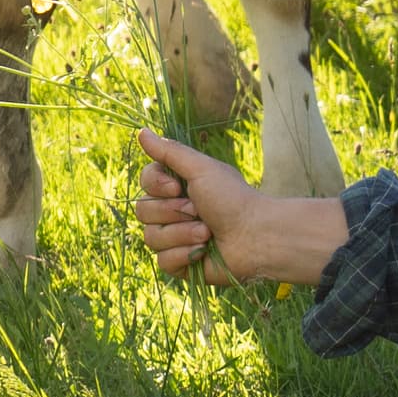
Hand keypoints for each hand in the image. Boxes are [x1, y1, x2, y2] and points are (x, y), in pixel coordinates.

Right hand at [135, 129, 343, 286]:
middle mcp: (173, 213)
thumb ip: (169, 152)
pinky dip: (184, 254)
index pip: (144, 182)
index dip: (155, 186)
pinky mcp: (180, 264)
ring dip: (182, 233)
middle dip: (172, 212)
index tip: (176, 188)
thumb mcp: (202, 169)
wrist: (256, 236)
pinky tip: (203, 251)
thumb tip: (141, 131)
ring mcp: (175, 239)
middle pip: (142, 211)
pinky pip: (162, 261)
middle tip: (200, 211)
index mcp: (178, 188)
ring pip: (151, 237)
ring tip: (208, 232)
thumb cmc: (233, 199)